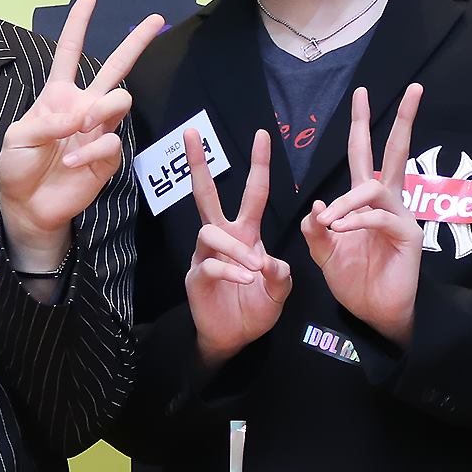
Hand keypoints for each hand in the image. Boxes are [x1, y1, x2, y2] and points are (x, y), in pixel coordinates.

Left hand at [0, 0, 163, 274]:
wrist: (27, 206)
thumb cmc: (17, 168)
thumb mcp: (18, 138)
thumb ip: (47, 122)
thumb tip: (80, 118)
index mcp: (57, 95)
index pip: (69, 53)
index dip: (78, 25)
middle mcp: (83, 108)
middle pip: (115, 68)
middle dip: (136, 43)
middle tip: (155, 20)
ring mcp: (97, 131)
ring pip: (120, 100)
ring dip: (105, 107)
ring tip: (84, 125)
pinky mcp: (106, 159)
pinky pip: (111, 143)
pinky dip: (91, 151)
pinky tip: (72, 163)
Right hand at [183, 127, 291, 364]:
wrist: (234, 338)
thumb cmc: (254, 308)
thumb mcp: (278, 291)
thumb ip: (281, 275)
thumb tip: (271, 262)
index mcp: (245, 234)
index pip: (253, 193)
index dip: (258, 165)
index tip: (263, 135)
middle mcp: (223, 238)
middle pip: (205, 194)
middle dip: (198, 164)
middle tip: (190, 133)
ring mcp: (205, 256)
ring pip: (211, 232)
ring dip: (235, 248)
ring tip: (254, 268)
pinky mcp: (196, 278)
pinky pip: (210, 264)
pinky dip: (230, 271)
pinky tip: (246, 280)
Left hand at [300, 81, 424, 345]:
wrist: (374, 314)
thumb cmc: (356, 282)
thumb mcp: (326, 253)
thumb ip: (317, 230)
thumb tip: (315, 205)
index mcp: (368, 201)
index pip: (367, 155)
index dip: (362, 125)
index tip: (361, 94)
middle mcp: (389, 202)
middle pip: (396, 152)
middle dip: (403, 120)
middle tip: (414, 88)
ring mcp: (402, 217)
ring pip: (375, 189)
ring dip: (348, 201)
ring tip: (330, 222)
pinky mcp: (408, 237)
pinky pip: (379, 219)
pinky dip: (357, 222)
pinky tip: (341, 231)